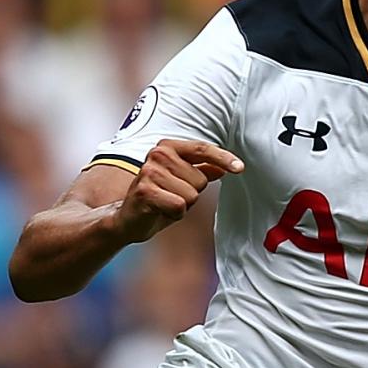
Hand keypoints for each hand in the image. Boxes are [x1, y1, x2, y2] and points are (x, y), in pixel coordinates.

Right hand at [114, 139, 241, 242]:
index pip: (202, 149)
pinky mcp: (146, 191)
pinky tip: (160, 212)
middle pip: (200, 180)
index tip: (240, 168)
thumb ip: (200, 171)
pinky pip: (180, 207)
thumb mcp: (181, 182)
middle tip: (171, 197)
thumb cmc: (156, 199)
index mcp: (167, 147)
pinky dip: (174, 215)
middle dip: (191, 194)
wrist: (127, 219)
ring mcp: (150, 172)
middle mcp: (157, 154)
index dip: (223, 159)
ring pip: (191, 195)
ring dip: (182, 205)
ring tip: (165, 204)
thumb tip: (223, 167)